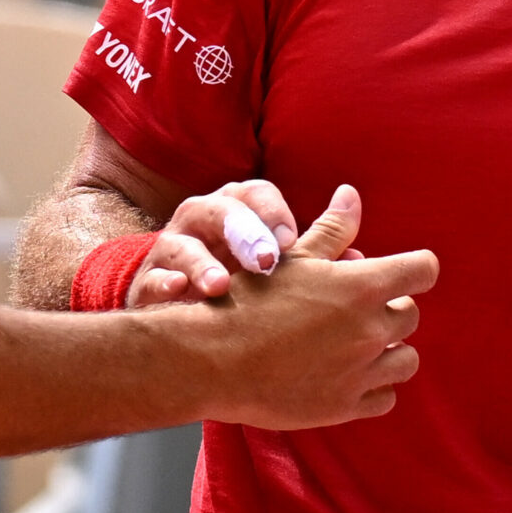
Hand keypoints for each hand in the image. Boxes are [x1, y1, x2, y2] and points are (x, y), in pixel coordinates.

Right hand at [129, 178, 301, 305]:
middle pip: (220, 211)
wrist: (180, 318)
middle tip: (265, 262)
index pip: (256, 194)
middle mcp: (203, 220)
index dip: (273, 213)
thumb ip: (316, 255)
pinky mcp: (146, 282)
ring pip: (182, 243)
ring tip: (218, 287)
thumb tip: (365, 260)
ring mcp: (171, 250)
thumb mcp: (273, 262)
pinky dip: (163, 284)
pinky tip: (177, 295)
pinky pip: (150, 278)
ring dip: (201, 263)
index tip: (292, 239)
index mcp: (237, 209)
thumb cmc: (238, 284)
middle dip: (243, 233)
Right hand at [196, 183, 438, 430]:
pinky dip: (376, 385)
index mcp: (362, 286)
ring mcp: (360, 372)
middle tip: (359, 307)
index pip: (422, 270)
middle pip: (411, 315)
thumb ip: (332, 229)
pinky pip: (385, 397)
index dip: (415, 267)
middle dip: (392, 307)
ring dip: (390, 348)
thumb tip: (352, 194)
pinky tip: (350, 374)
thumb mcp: (292, 257)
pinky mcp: (345, 407)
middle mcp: (369, 330)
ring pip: (406, 359)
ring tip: (358, 342)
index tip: (403, 271)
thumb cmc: (249, 300)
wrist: (213, 360)